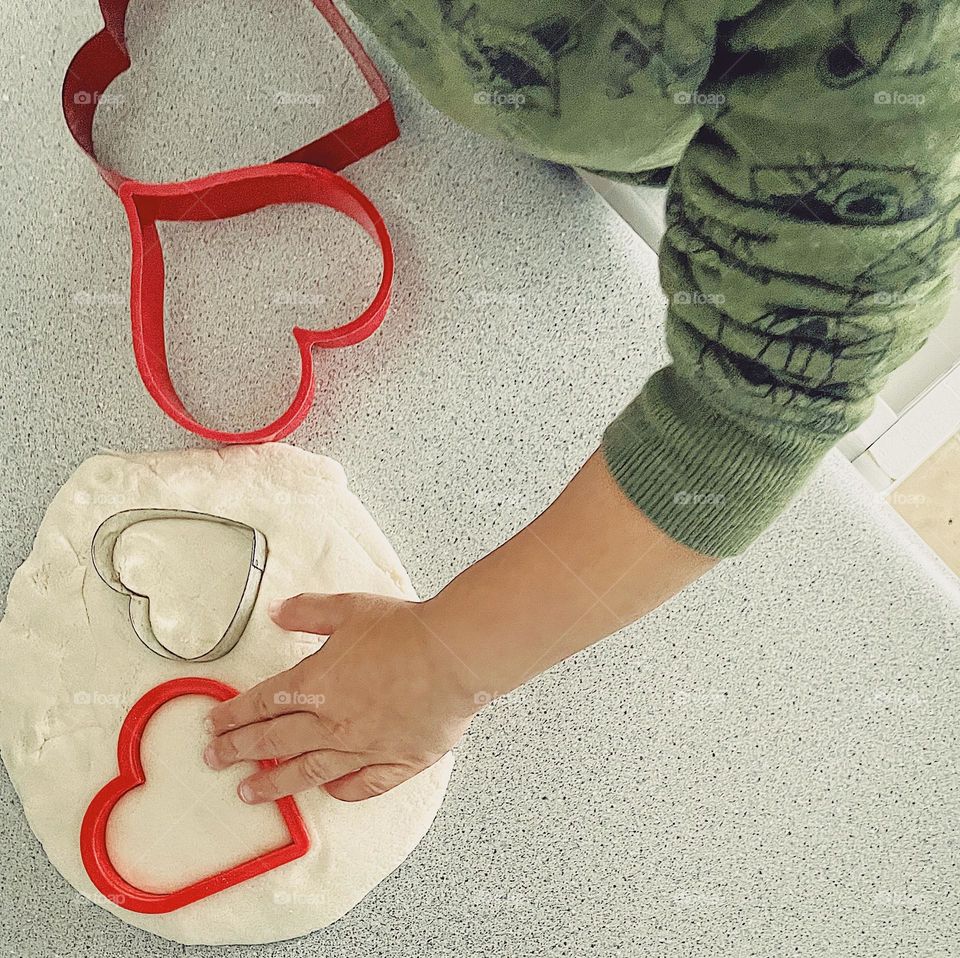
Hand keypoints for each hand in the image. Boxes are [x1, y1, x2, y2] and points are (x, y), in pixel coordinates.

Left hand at [204, 592, 477, 802]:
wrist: (455, 655)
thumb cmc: (407, 631)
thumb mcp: (350, 608)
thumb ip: (309, 612)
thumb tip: (277, 612)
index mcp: (317, 683)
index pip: (262, 704)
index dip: (233, 717)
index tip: (214, 727)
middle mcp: (333, 722)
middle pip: (274, 742)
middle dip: (239, 752)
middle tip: (215, 761)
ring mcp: (364, 747)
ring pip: (308, 771)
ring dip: (275, 783)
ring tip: (251, 793)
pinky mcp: (396, 761)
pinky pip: (362, 785)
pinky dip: (341, 790)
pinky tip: (330, 791)